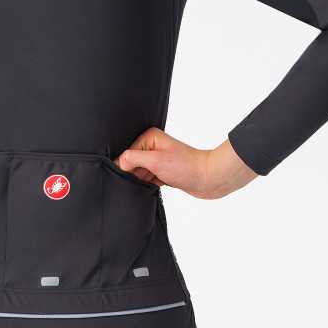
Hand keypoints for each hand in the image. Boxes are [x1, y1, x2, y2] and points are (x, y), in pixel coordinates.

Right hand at [115, 127, 257, 199]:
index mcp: (149, 138)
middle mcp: (152, 147)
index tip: (126, 176)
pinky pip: (147, 180)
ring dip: (140, 181)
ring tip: (149, 184)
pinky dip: (147, 185)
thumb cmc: (186, 167)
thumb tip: (117, 163)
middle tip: (140, 181)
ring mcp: (158, 161)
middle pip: (130, 163)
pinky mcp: (163, 173)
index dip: (124, 166)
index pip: (125, 153)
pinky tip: (151, 189)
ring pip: (138, 173)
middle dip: (132, 174)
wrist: (209, 178)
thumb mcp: (155, 161)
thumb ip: (132, 159)